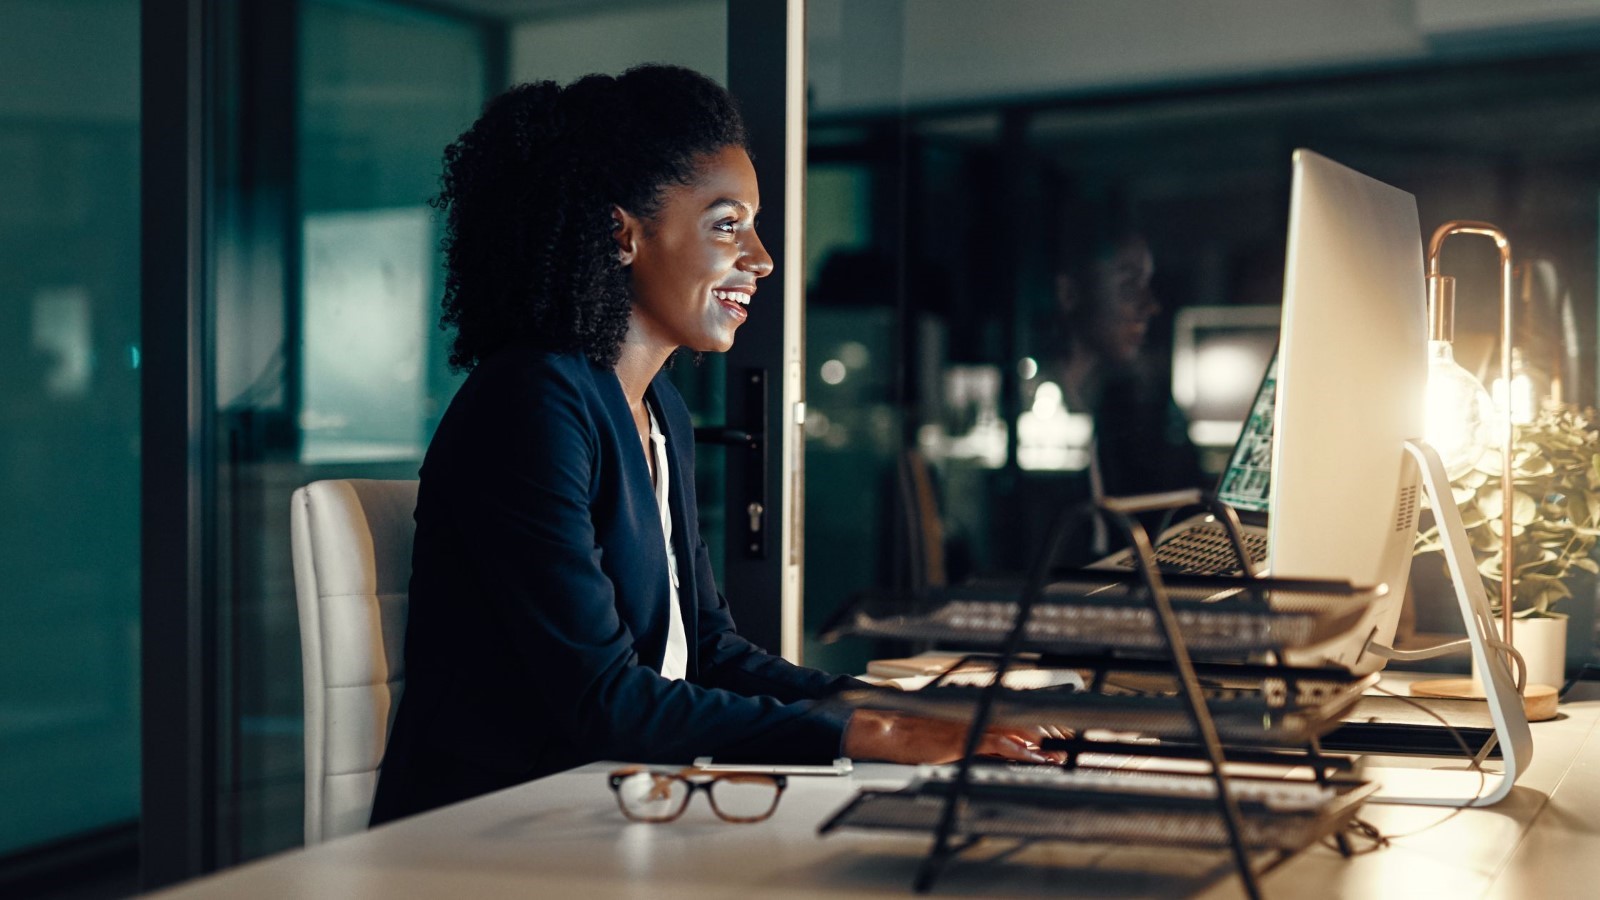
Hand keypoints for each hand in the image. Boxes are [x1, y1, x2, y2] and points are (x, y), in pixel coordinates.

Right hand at [843, 710, 1066, 765]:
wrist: (890, 729)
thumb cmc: (918, 733)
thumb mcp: (956, 735)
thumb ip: (982, 739)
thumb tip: (1008, 748)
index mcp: (977, 708)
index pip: (1018, 713)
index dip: (1043, 724)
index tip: (1059, 735)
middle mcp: (978, 711)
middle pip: (1024, 718)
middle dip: (1049, 732)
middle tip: (1066, 747)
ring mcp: (972, 722)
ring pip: (1017, 729)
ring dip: (1041, 744)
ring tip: (1059, 755)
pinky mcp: (964, 737)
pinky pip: (998, 743)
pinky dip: (1020, 751)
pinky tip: (1035, 759)